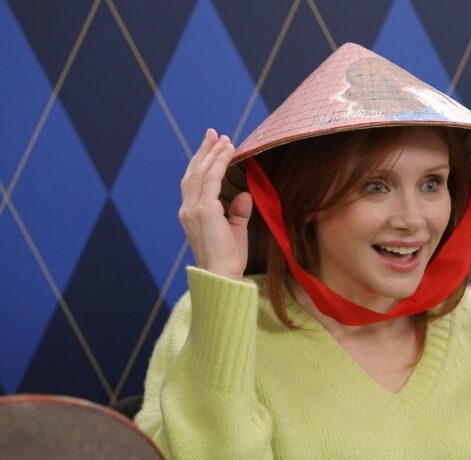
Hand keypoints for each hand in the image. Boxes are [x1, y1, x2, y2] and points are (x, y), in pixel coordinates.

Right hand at [179, 129, 252, 279]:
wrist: (222, 276)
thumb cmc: (229, 259)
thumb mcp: (235, 231)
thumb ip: (237, 212)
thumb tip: (244, 195)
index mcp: (191, 214)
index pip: (194, 181)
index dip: (201, 161)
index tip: (212, 145)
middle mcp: (188, 209)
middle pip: (194, 172)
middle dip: (204, 150)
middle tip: (213, 133)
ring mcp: (193, 209)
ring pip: (201, 172)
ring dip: (212, 152)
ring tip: (223, 138)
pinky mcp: (204, 210)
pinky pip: (211, 179)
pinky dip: (218, 162)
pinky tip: (227, 151)